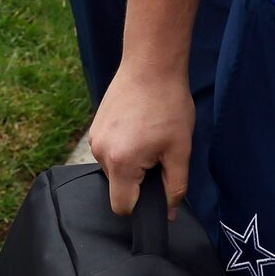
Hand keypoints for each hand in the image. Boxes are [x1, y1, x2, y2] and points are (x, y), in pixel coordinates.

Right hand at [89, 61, 196, 217]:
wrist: (151, 64)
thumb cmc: (168, 105)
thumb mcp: (180, 150)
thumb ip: (175, 186)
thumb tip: (170, 211)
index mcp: (120, 163)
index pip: (122, 206)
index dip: (142, 205)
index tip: (157, 188)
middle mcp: (100, 153)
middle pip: (118, 186)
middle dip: (139, 179)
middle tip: (159, 153)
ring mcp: (94, 138)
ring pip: (114, 168)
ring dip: (131, 162)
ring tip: (149, 136)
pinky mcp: (95, 126)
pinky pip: (109, 150)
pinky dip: (124, 147)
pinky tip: (139, 127)